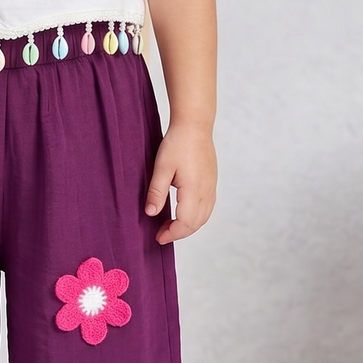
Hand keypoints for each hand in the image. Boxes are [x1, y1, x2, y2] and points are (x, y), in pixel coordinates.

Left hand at [144, 121, 216, 243]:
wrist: (195, 125)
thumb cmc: (177, 143)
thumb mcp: (161, 167)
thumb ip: (156, 192)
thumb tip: (151, 214)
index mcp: (194, 190)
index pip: (185, 223)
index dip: (172, 233)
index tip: (158, 237)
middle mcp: (206, 191)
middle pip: (196, 223)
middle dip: (179, 233)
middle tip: (161, 234)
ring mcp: (211, 187)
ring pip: (204, 217)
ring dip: (188, 226)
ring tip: (171, 226)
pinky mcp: (212, 182)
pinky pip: (208, 207)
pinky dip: (196, 217)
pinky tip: (184, 213)